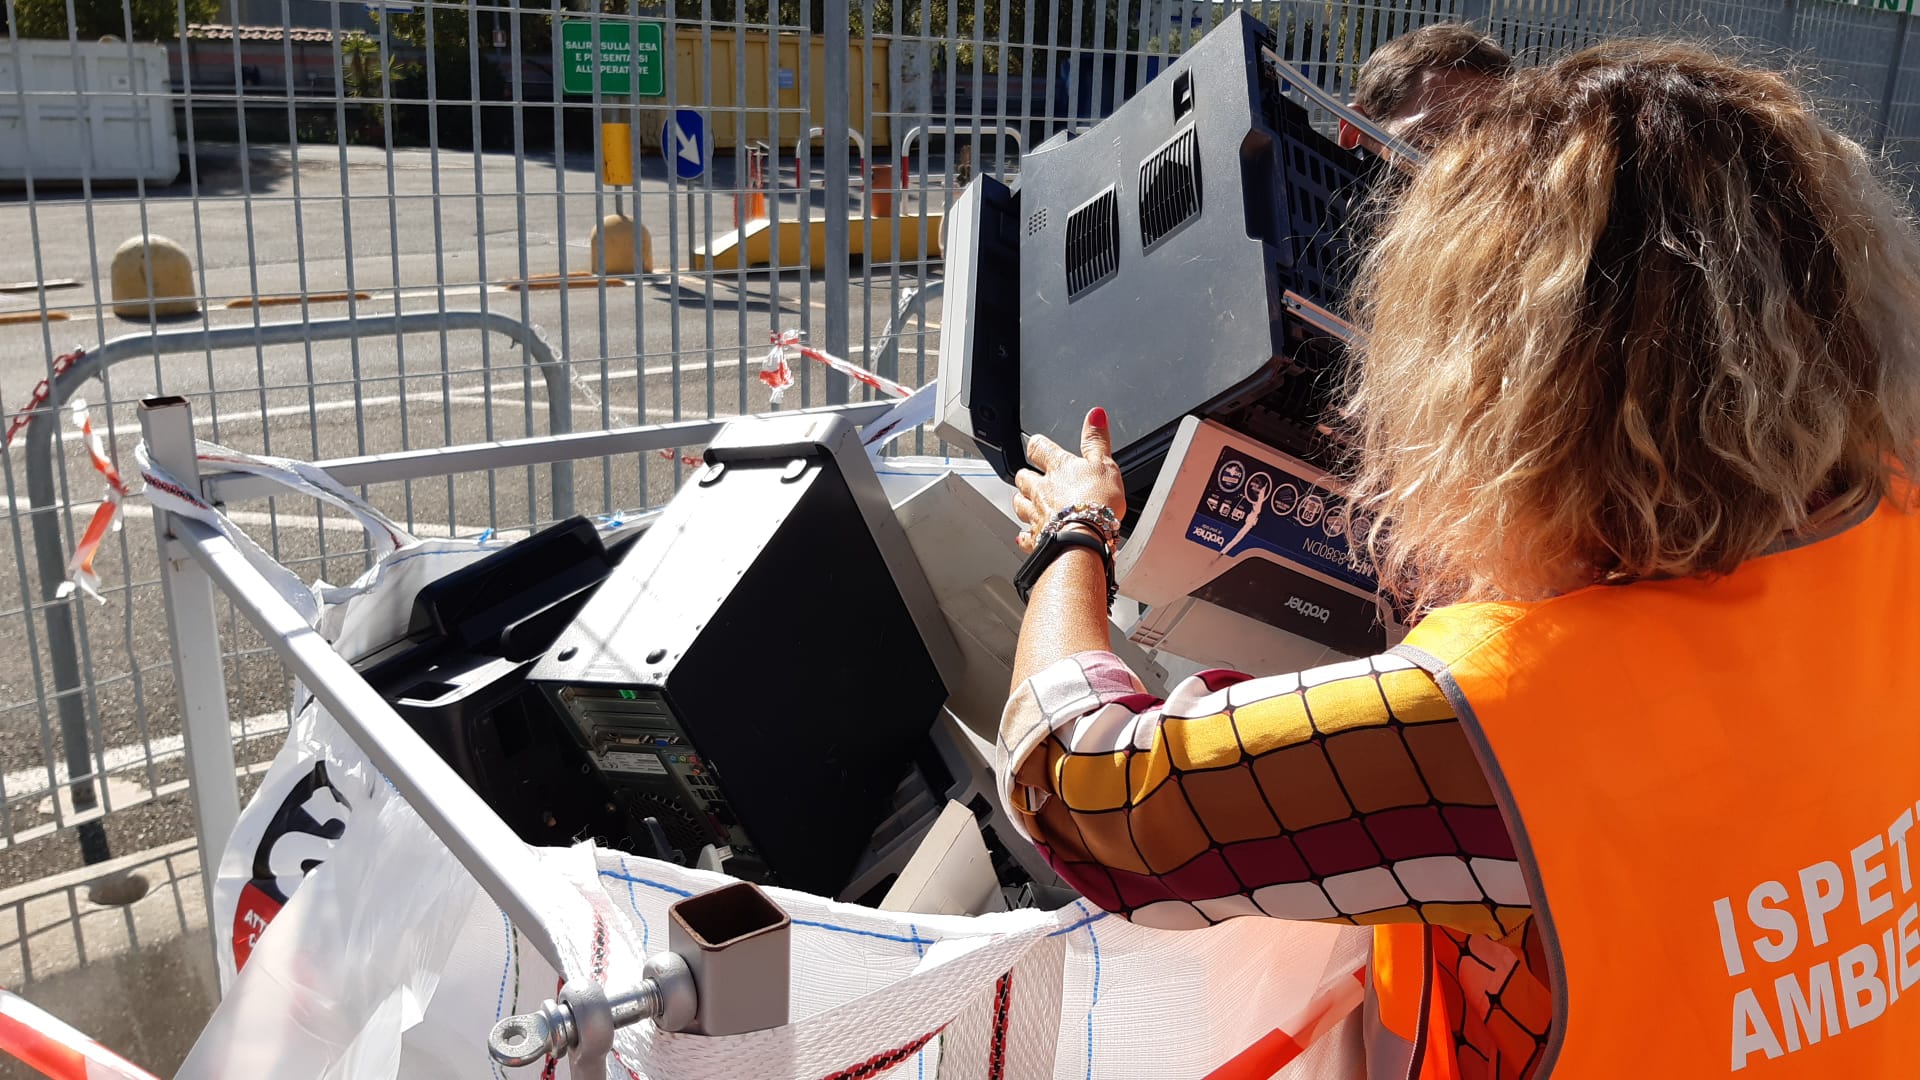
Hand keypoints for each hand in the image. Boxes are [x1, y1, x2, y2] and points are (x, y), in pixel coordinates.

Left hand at [1012, 407, 1126, 552]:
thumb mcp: (1105, 464)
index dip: (1037, 445)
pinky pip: (1025, 536)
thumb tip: (1095, 415)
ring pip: (1020, 504)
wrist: (1085, 537)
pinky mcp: (1037, 538)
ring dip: (1022, 502)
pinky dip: (1025, 535)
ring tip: (1027, 502)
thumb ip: (1097, 440)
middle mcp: (1042, 489)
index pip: (1038, 448)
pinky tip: (1026, 535)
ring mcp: (1037, 514)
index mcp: (1058, 468)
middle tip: (1031, 476)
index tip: (1037, 444)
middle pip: (1023, 477)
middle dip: (1026, 476)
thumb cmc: (1096, 502)